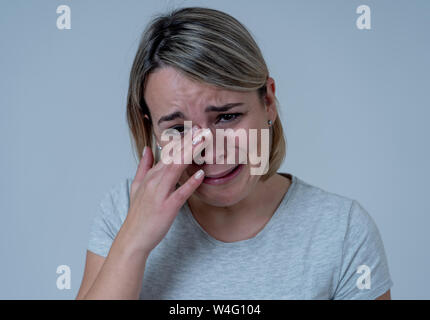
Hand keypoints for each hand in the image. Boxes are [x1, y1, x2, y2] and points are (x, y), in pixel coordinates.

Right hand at [121, 125, 207, 254]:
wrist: (132, 238)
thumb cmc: (138, 214)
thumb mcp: (136, 187)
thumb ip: (143, 167)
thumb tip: (147, 148)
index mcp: (151, 176)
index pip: (168, 153)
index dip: (182, 140)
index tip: (195, 129)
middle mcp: (154, 181)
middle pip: (173, 156)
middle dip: (188, 141)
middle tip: (203, 129)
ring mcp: (160, 194)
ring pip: (176, 169)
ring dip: (190, 154)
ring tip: (203, 142)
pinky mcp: (167, 208)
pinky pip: (180, 193)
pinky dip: (190, 183)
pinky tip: (200, 175)